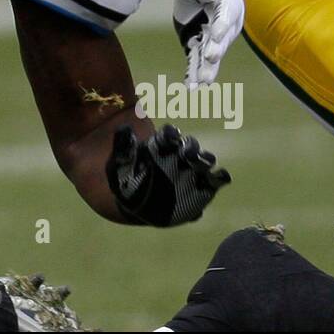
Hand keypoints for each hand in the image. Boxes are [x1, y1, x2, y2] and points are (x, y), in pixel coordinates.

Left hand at [108, 124, 230, 226]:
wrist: (133, 204)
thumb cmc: (124, 180)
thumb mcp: (117, 165)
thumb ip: (122, 148)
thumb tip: (124, 128)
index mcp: (160, 146)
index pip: (169, 134)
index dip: (170, 134)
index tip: (169, 137)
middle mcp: (180, 156)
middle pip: (191, 145)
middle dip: (191, 148)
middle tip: (188, 154)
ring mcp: (193, 172)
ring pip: (206, 161)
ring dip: (206, 163)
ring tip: (204, 169)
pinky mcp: (203, 189)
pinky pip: (214, 183)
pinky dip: (216, 183)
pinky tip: (209, 190)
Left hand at [173, 0, 244, 86]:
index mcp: (228, 1)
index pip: (226, 14)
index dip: (222, 25)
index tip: (216, 35)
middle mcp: (226, 23)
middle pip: (221, 38)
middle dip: (216, 49)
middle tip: (209, 59)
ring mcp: (214, 35)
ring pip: (211, 54)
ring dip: (206, 68)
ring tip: (201, 84)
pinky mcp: (200, 41)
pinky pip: (197, 59)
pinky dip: (193, 72)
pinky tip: (191, 88)